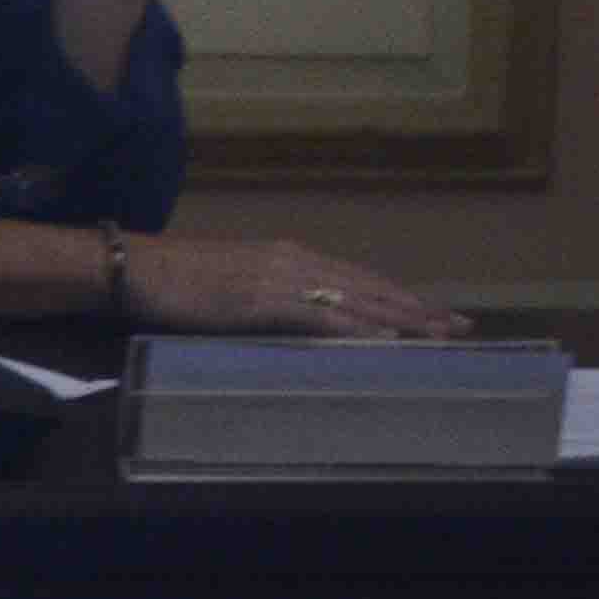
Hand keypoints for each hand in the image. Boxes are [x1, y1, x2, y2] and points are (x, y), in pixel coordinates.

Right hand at [123, 233, 469, 339]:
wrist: (136, 268)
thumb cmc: (175, 280)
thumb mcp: (233, 287)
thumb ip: (269, 300)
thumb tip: (295, 321)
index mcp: (290, 258)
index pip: (360, 279)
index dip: (401, 297)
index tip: (438, 313)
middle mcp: (295, 263)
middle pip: (371, 288)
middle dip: (418, 309)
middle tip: (462, 327)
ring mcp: (280, 280)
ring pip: (355, 302)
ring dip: (400, 321)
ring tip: (438, 336)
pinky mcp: (261, 301)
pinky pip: (320, 318)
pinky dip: (356, 330)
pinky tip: (382, 341)